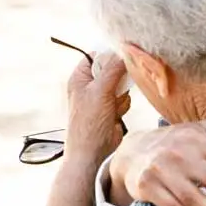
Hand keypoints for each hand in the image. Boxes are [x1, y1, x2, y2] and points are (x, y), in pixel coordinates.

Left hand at [65, 52, 130, 166]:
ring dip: (121, 95)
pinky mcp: (112, 108)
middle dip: (119, 79)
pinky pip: (125, 98)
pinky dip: (123, 105)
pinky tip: (115, 115)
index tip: (124, 55)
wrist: (93, 153)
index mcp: (80, 77)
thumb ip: (113, 69)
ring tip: (112, 106)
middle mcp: (90, 86)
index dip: (110, 55)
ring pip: (122, 84)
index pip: (96, 56)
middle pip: (112, 69)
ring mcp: (101, 98)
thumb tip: (125, 52)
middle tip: (118, 86)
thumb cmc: (88, 124)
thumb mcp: (100, 91)